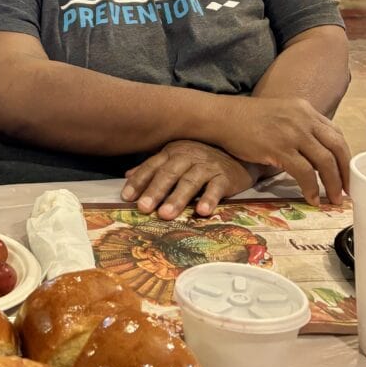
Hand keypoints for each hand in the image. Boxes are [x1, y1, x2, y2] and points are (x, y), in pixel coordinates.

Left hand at [121, 140, 254, 218]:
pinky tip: (202, 211)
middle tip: (143, 208)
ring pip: (190, 181)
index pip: (152, 166)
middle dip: (155, 191)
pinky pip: (216, 188)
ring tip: (165, 214)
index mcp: (173, 152)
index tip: (126, 197)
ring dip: (177, 198)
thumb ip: (154, 167)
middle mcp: (188, 156)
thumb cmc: (203, 159)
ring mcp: (208, 166)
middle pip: (169, 173)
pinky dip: (209, 199)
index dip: (139, 181)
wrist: (239, 154)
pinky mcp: (225, 176)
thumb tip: (127, 176)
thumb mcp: (177, 158)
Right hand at [216, 96, 349, 206]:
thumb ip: (299, 127)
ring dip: (333, 184)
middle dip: (345, 173)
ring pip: (325, 162)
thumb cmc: (246, 119)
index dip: (344, 156)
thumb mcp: (280, 114)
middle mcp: (303, 119)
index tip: (346, 172)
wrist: (221, 116)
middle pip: (337, 148)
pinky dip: (312, 188)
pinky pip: (305, 173)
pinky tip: (311, 198)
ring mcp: (292, 133)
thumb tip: (313, 153)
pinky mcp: (279, 148)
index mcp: (305, 110)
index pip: (336, 134)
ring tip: (333, 199)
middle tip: (348, 191)